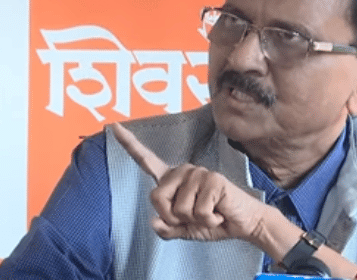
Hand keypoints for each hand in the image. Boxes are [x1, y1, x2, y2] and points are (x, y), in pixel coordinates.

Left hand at [110, 122, 268, 241]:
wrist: (243, 223)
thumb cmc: (213, 221)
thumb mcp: (185, 230)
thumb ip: (168, 229)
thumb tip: (154, 222)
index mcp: (172, 179)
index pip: (146, 159)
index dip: (129, 143)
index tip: (113, 126)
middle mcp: (183, 171)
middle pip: (156, 198)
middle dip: (173, 217)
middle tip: (194, 218)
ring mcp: (198, 173)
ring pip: (179, 209)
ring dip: (195, 220)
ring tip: (210, 213)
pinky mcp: (213, 180)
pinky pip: (198, 211)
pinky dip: (209, 220)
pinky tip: (218, 212)